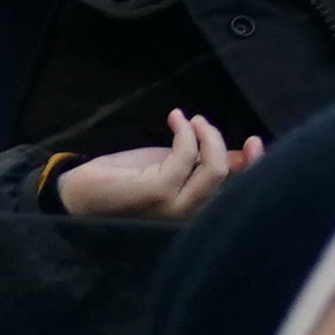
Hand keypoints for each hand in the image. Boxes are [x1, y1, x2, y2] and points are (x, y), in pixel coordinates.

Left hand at [55, 109, 252, 221]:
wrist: (79, 194)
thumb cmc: (123, 183)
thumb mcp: (170, 171)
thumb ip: (202, 167)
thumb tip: (238, 156)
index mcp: (191, 212)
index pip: (233, 194)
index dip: (255, 166)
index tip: (254, 142)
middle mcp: (186, 216)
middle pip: (226, 177)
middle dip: (221, 142)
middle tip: (203, 121)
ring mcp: (173, 208)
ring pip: (213, 168)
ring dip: (205, 135)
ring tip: (189, 120)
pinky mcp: (157, 193)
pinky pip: (185, 155)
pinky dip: (185, 131)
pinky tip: (175, 118)